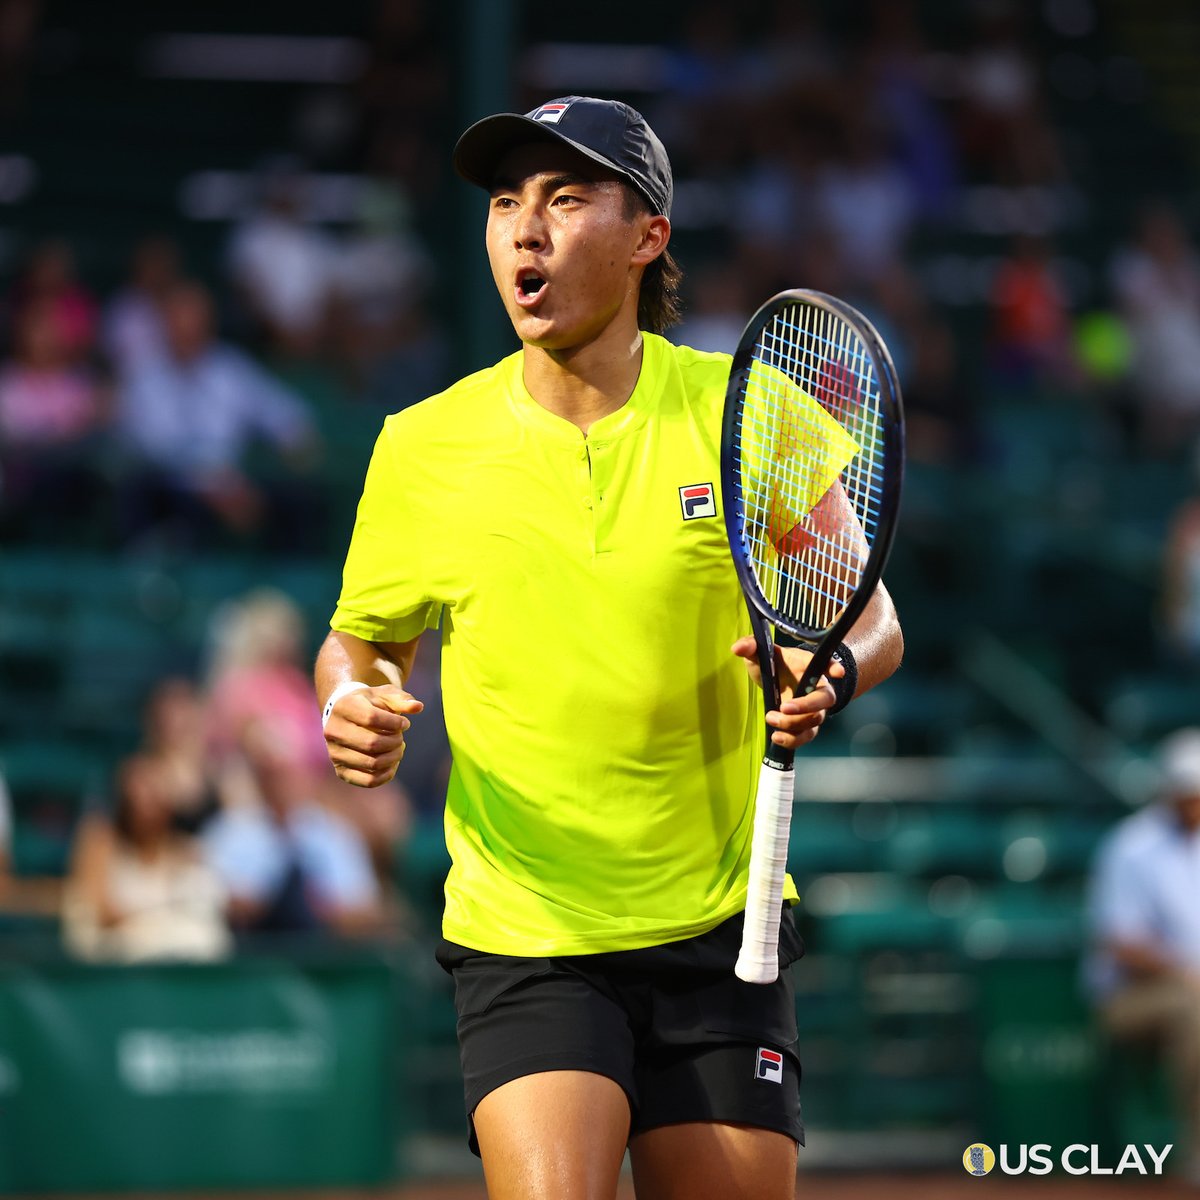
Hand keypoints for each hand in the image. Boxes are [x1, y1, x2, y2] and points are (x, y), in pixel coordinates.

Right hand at [323, 684, 423, 787]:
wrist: (346, 717)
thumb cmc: (370, 704)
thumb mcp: (385, 695)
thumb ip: (402, 699)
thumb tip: (418, 707)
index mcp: (343, 707)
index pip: (371, 718)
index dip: (395, 722)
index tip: (405, 723)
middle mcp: (333, 731)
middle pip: (371, 743)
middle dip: (395, 742)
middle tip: (401, 738)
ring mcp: (334, 753)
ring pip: (372, 763)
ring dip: (394, 758)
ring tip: (399, 748)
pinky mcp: (341, 771)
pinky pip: (368, 781)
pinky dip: (387, 775)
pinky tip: (393, 763)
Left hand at [731, 637, 844, 751]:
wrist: (777, 681)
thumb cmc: (775, 664)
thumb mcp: (761, 653)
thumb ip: (751, 647)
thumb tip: (737, 648)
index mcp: (809, 665)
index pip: (827, 663)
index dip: (834, 667)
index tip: (838, 672)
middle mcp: (818, 687)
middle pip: (825, 699)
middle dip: (807, 706)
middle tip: (784, 707)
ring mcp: (814, 708)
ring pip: (815, 721)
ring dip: (794, 724)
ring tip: (771, 718)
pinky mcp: (806, 725)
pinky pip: (806, 736)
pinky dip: (793, 740)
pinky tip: (777, 737)